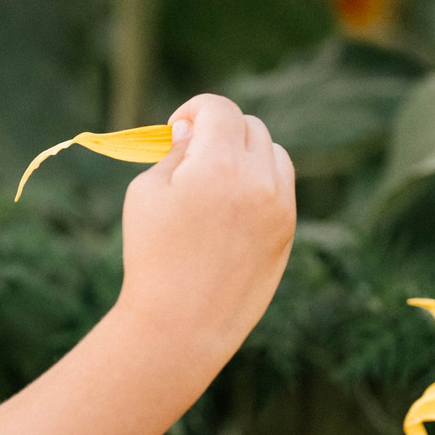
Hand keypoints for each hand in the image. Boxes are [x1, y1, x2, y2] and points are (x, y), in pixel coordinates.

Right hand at [118, 94, 295, 356]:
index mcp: (218, 166)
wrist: (182, 325)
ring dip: (247, 153)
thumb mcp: (147, 193)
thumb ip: (175, 152)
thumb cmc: (152, 255)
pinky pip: (281, 185)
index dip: (194, 110)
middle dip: (220, 131)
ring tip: (216, 181)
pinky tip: (232, 207)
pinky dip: (261, 182)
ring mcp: (280, 206)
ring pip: (273, 152)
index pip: (219, 109)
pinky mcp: (288, 229)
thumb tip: (195, 130)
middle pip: (249, 126)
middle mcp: (258, 181)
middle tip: (193, 157)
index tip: (177, 129)